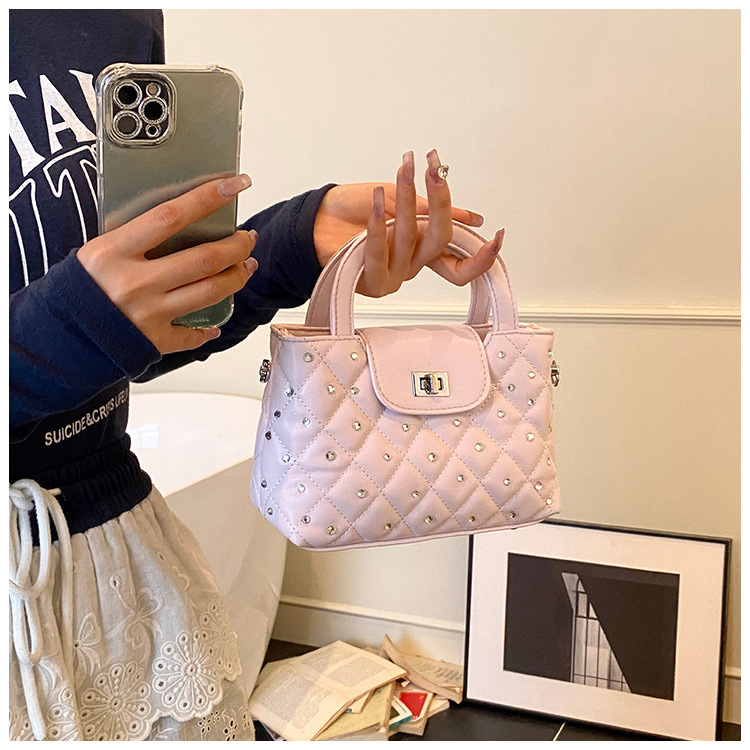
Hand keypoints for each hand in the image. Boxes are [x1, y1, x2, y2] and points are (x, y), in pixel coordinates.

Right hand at [77, 175, 256, 353]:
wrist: (60, 336)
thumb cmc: (80, 289)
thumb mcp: (100, 252)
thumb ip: (137, 238)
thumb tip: (183, 217)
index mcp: (114, 252)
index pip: (170, 216)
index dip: (206, 198)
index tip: (233, 185)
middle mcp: (134, 283)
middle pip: (203, 259)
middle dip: (236, 246)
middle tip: (247, 238)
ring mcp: (148, 314)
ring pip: (210, 292)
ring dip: (236, 277)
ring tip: (245, 266)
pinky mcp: (156, 340)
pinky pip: (194, 333)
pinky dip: (209, 328)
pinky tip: (216, 321)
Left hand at [313, 149, 504, 296]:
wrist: (316, 221)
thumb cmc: (355, 211)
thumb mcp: (401, 200)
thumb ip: (433, 209)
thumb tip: (473, 218)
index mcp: (424, 249)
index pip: (462, 264)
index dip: (482, 257)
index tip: (497, 235)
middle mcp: (413, 264)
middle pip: (440, 240)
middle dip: (440, 201)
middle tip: (435, 169)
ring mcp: (394, 274)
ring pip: (410, 237)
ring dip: (405, 197)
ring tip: (403, 167)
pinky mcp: (371, 279)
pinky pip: (378, 250)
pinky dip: (378, 220)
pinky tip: (378, 198)